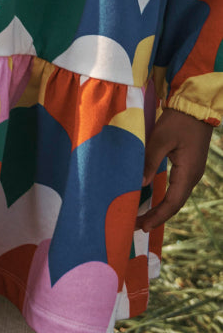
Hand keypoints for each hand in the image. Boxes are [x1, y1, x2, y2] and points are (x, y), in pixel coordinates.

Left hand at [136, 107, 213, 229]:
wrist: (196, 106)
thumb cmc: (178, 121)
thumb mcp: (160, 138)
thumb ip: (149, 160)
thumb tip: (139, 183)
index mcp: (188, 173)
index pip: (172, 202)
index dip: (158, 216)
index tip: (143, 226)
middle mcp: (192, 176)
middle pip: (175, 203)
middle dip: (157, 215)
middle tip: (138, 225)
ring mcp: (191, 171)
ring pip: (176, 196)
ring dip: (160, 207)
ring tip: (143, 216)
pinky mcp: (188, 165)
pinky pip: (177, 187)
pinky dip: (165, 197)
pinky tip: (153, 198)